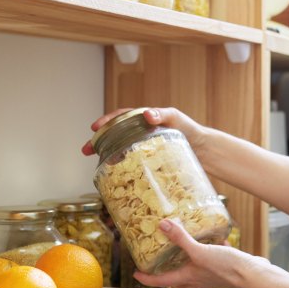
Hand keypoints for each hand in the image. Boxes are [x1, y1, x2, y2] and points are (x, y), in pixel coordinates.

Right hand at [82, 107, 208, 156]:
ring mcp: (141, 147)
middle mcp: (139, 133)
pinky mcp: (147, 161)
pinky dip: (119, 167)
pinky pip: (130, 162)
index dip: (106, 122)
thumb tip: (147, 114)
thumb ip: (162, 114)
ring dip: (105, 154)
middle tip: (86, 149)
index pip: (120, 118)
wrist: (202, 149)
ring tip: (95, 162)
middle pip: (114, 134)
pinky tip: (113, 173)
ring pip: (119, 148)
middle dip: (98, 140)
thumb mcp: (176, 117)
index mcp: (142, 120)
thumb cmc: (189, 129)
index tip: (95, 128)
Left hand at [133, 218, 256, 287]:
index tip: (135, 273)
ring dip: (186, 262)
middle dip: (167, 272)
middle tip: (159, 261)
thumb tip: (163, 225)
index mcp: (186, 279)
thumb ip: (181, 239)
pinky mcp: (221, 269)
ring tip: (183, 247)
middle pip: (176, 280)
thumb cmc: (224, 268)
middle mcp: (196, 280)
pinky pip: (209, 261)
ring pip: (192, 272)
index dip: (146, 278)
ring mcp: (209, 276)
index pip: (160, 282)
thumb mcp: (199, 252)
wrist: (251, 274)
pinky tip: (212, 236)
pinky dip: (207, 251)